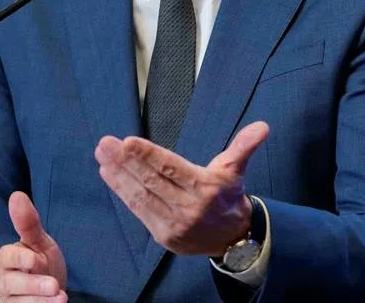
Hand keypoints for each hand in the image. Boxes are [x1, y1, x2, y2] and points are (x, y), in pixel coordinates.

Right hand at [0, 191, 67, 302]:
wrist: (48, 290)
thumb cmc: (40, 261)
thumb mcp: (39, 242)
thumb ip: (28, 222)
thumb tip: (16, 195)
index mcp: (7, 259)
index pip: (7, 257)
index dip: (20, 259)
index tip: (35, 260)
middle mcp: (4, 281)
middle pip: (12, 284)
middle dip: (34, 285)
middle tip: (54, 285)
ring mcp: (11, 300)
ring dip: (40, 302)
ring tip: (61, 298)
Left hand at [95, 121, 269, 255]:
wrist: (233, 238)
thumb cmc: (228, 196)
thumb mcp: (236, 169)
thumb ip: (244, 146)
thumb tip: (262, 127)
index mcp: (206, 187)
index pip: (172, 168)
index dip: (149, 155)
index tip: (128, 142)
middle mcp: (189, 207)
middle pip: (152, 181)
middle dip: (126, 162)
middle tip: (105, 144)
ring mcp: (175, 224)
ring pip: (141, 196)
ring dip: (118, 175)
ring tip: (102, 156)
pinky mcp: (164, 235)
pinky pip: (139, 210)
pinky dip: (122, 192)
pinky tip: (108, 174)